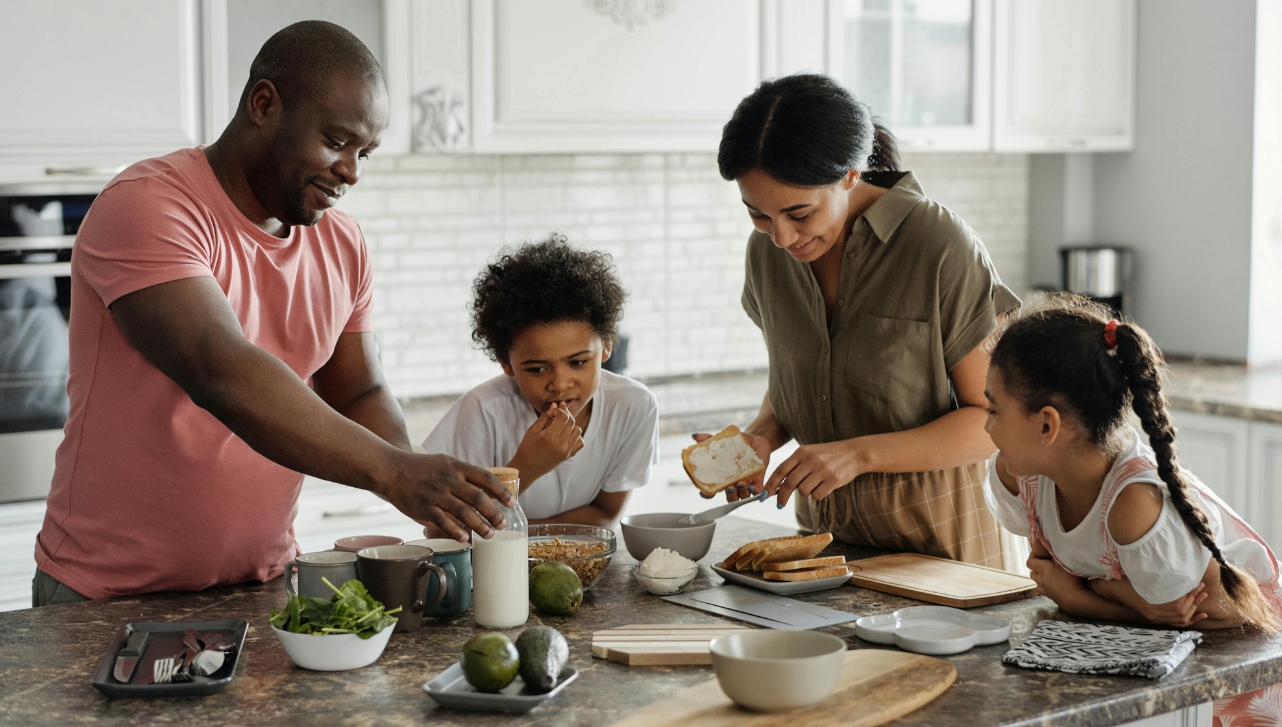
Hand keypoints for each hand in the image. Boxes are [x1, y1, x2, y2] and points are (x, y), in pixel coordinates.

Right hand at [382, 453, 514, 541]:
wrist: (393, 470)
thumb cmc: (422, 467)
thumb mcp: (446, 463)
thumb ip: (465, 475)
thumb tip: (487, 489)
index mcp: (457, 468)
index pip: (486, 478)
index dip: (502, 492)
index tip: (512, 503)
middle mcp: (449, 480)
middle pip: (478, 498)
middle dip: (494, 513)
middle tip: (503, 524)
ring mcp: (437, 495)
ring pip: (464, 512)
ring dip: (480, 525)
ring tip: (490, 535)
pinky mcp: (424, 508)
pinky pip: (444, 522)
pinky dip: (456, 531)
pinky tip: (466, 539)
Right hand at [511, 403, 584, 483]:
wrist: (527, 468)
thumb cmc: (527, 448)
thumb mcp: (533, 430)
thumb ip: (545, 416)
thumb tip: (555, 405)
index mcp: (550, 437)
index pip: (563, 417)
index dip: (559, 410)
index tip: (552, 411)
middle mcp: (561, 445)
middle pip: (571, 422)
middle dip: (566, 413)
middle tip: (558, 411)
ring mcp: (566, 451)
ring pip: (578, 430)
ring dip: (571, 424)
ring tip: (561, 424)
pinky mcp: (568, 456)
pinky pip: (580, 442)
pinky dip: (576, 436)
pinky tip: (566, 434)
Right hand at [690, 430, 772, 501]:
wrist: (755, 440)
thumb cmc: (736, 444)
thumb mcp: (722, 441)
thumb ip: (709, 439)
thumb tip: (696, 436)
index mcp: (722, 477)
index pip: (712, 490)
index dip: (707, 494)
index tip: (704, 492)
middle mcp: (733, 483)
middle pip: (730, 497)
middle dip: (729, 496)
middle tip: (728, 488)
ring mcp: (746, 482)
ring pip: (743, 496)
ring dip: (741, 493)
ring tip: (740, 484)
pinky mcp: (758, 480)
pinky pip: (758, 491)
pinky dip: (755, 491)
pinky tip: (752, 486)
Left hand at [766, 441, 863, 506]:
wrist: (854, 453)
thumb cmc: (828, 455)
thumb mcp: (810, 453)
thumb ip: (795, 466)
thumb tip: (778, 486)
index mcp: (802, 452)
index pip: (780, 470)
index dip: (770, 484)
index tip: (764, 496)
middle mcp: (811, 460)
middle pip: (789, 483)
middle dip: (782, 497)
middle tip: (780, 505)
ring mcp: (822, 470)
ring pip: (803, 491)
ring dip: (806, 492)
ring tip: (814, 484)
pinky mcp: (833, 480)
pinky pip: (817, 495)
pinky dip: (818, 495)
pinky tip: (824, 486)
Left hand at [1026, 553, 1089, 605]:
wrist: (1074, 599)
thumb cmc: (1070, 578)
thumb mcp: (1064, 562)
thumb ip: (1056, 554)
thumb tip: (1051, 546)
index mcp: (1042, 569)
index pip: (1030, 562)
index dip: (1032, 556)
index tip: (1038, 552)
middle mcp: (1041, 579)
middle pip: (1032, 572)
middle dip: (1035, 567)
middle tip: (1044, 563)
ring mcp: (1044, 589)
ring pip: (1037, 582)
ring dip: (1039, 577)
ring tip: (1048, 574)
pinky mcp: (1050, 597)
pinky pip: (1042, 590)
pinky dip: (1044, 586)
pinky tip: (1052, 584)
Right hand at [1090, 578, 1208, 626]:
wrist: (1114, 589)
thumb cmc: (1125, 579)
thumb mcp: (1140, 574)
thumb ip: (1157, 573)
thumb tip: (1179, 567)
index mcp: (1149, 603)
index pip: (1175, 603)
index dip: (1188, 594)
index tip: (1196, 583)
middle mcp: (1152, 614)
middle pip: (1180, 611)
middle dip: (1193, 599)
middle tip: (1201, 587)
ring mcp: (1154, 617)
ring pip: (1180, 618)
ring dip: (1194, 607)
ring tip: (1202, 595)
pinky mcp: (1156, 618)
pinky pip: (1176, 623)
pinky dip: (1190, 619)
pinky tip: (1201, 615)